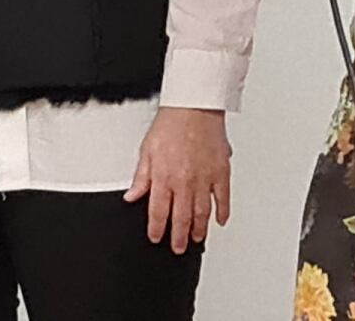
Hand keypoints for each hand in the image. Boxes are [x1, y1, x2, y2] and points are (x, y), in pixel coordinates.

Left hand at [125, 107, 230, 253]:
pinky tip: (220, 220)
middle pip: (181, 218)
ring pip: (202, 213)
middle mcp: (184, 182)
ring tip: (196, 238)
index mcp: (164, 177)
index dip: (156, 228)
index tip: (156, 237)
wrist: (194, 107)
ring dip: (198, 229)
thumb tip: (132, 196)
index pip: (158, 212)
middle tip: (178, 247)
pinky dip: (222, 211)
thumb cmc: (171, 124)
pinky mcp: (221, 172)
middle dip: (178, 237)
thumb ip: (141, 177)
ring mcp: (204, 179)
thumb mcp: (146, 151)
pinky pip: (223, 198)